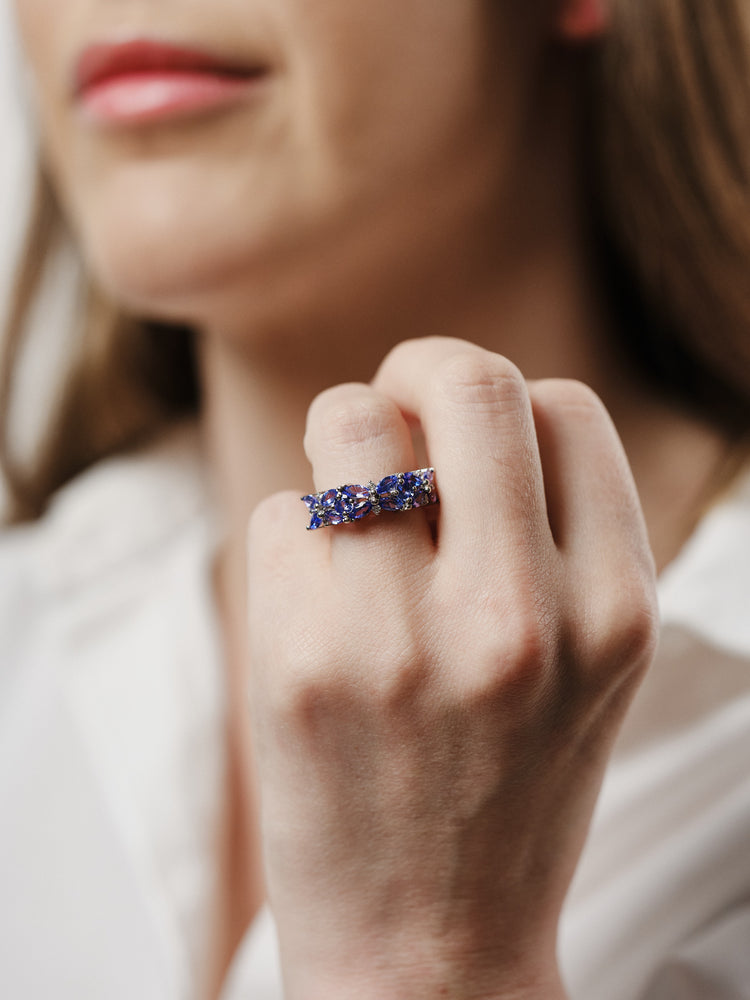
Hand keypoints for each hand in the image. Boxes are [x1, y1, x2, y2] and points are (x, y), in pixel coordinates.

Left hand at [246, 337, 658, 999]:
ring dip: (342, 436)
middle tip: (394, 401)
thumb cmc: (508, 790)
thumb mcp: (586, 665)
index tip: (469, 438)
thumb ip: (552, 533)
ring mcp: (403, 639)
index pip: (565, 409)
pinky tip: (316, 612)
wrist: (428, 946)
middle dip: (420, 366)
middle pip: (468, 380)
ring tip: (347, 501)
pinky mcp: (300, 662)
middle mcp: (522, 615)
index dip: (511, 407)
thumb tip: (453, 401)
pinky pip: (283, 515)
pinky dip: (295, 541)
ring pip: (350, 419)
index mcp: (615, 609)